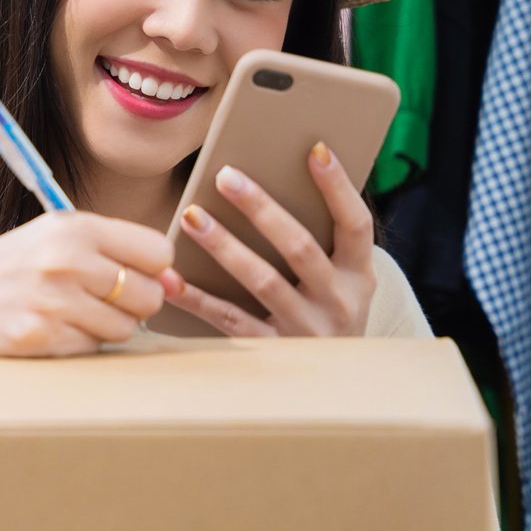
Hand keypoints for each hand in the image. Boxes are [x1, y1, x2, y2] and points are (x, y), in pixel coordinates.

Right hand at [0, 210, 172, 362]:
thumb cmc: (9, 268)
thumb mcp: (54, 239)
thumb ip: (114, 252)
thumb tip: (177, 283)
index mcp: (74, 227)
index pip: (157, 250)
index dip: (152, 268)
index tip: (131, 274)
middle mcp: (67, 260)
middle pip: (149, 294)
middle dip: (133, 303)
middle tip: (99, 299)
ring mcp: (54, 301)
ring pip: (127, 328)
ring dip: (107, 327)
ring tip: (70, 313)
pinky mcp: (43, 338)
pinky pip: (95, 349)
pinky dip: (80, 343)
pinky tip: (52, 328)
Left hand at [157, 142, 376, 337]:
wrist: (337, 381)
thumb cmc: (326, 308)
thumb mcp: (341, 278)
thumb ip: (319, 238)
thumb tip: (274, 179)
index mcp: (360, 275)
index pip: (356, 225)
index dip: (338, 187)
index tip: (314, 149)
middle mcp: (339, 302)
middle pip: (299, 248)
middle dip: (261, 209)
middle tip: (224, 176)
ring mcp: (307, 330)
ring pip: (262, 281)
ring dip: (224, 246)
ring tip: (190, 217)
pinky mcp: (274, 351)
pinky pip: (230, 321)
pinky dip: (198, 299)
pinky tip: (170, 279)